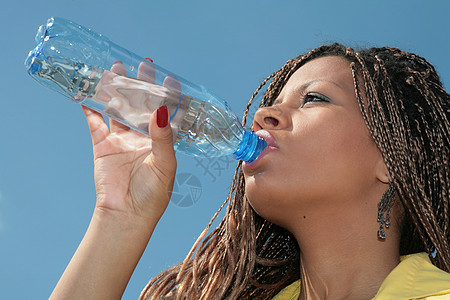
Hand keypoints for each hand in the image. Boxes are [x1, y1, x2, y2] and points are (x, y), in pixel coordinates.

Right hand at [82, 59, 176, 224]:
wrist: (126, 215)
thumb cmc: (153, 194)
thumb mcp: (164, 164)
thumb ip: (163, 137)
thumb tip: (162, 110)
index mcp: (162, 140)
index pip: (167, 113)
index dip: (168, 96)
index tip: (168, 78)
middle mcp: (143, 136)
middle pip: (142, 105)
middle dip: (142, 85)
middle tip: (142, 65)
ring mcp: (122, 139)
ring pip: (118, 109)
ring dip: (116, 91)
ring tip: (116, 70)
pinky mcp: (103, 145)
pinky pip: (95, 123)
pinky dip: (90, 109)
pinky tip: (87, 94)